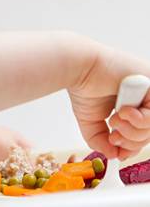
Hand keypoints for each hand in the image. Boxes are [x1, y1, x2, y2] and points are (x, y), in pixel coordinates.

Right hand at [68, 44, 149, 160]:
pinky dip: (141, 121)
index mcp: (130, 106)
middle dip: (130, 142)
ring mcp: (148, 92)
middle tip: (113, 136)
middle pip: (148, 133)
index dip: (132, 146)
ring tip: (115, 121)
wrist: (79, 68)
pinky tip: (123, 113)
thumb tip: (113, 155)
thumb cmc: (84, 86)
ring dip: (133, 131)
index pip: (141, 133)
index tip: (118, 149)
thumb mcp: (91, 122)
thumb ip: (101, 140)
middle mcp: (142, 99)